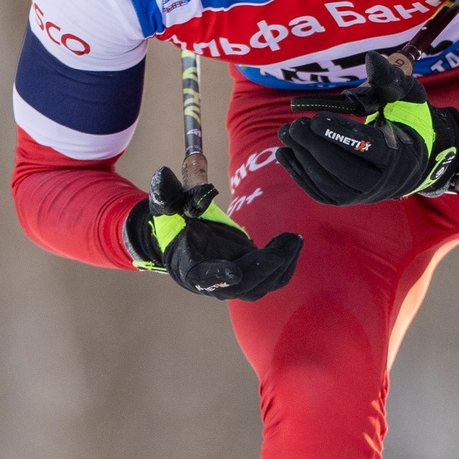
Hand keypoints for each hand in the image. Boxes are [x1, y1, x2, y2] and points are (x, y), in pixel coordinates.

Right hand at [126, 166, 302, 300]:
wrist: (182, 239)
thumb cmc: (173, 221)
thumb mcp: (167, 205)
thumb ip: (166, 193)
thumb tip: (163, 174)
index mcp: (190, 267)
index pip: (202, 276)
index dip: (217, 276)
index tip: (233, 272)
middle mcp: (214, 283)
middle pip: (242, 284)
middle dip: (265, 266)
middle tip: (283, 247)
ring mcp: (234, 282)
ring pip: (262, 284)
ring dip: (281, 265)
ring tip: (294, 239)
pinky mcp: (250, 274)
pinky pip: (272, 277)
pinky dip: (286, 263)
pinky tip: (292, 242)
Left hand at [276, 52, 458, 205]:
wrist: (413, 159)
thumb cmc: (407, 120)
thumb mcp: (405, 96)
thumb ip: (388, 78)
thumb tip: (370, 58)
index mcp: (398, 155)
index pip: (367, 147)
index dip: (340, 135)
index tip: (315, 119)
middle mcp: (381, 182)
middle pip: (344, 169)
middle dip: (316, 147)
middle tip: (295, 125)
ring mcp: (362, 195)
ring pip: (329, 183)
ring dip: (303, 159)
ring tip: (286, 133)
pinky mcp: (346, 199)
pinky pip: (320, 192)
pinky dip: (299, 174)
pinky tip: (284, 153)